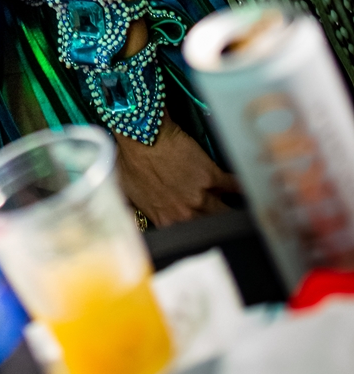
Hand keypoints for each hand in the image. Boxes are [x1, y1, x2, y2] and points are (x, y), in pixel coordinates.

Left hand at [114, 114, 237, 226]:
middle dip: (220, 228)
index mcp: (165, 219)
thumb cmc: (132, 159)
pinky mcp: (211, 176)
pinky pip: (233, 186)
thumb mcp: (127, 192)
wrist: (142, 135)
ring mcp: (200, 195)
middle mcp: (185, 213)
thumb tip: (132, 219)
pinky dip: (241, 188)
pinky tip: (246, 189)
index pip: (188, 238)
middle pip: (211, 228)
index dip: (199, 236)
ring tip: (243, 215)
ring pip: (224, 212)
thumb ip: (136, 211)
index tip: (206, 235)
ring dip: (232, 212)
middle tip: (228, 227)